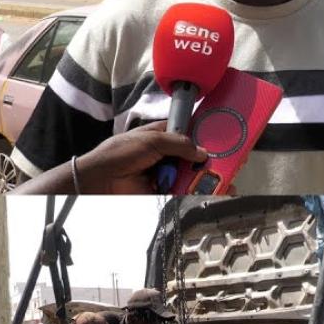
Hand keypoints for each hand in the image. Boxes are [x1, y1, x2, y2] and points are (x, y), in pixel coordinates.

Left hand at [77, 122, 207, 193]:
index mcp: (160, 135)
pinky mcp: (163, 191)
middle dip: (204, 159)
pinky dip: (193, 191)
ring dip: (201, 177)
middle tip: (221, 162)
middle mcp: (164, 154)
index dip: (200, 135)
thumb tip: (202, 152)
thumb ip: (179, 142)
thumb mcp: (151, 140)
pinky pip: (182, 191)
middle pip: (191, 156)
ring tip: (219, 178)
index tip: (218, 138)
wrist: (101, 181)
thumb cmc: (119, 153)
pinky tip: (206, 190)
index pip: (186, 132)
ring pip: (189, 174)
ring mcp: (164, 173)